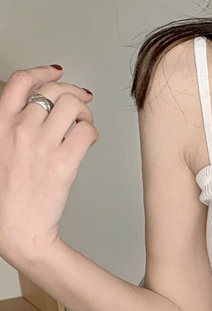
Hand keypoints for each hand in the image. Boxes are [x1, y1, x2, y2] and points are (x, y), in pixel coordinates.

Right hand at [0, 65, 96, 265]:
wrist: (16, 227)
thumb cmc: (8, 195)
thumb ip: (11, 127)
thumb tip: (34, 110)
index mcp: (0, 123)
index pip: (21, 81)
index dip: (42, 71)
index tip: (56, 72)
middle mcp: (20, 128)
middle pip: (53, 90)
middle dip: (72, 93)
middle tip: (82, 101)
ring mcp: (42, 145)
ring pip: (72, 106)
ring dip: (84, 112)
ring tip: (84, 124)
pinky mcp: (63, 163)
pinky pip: (86, 132)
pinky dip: (92, 132)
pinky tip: (87, 141)